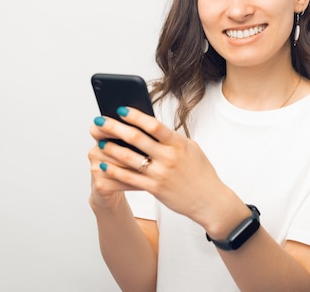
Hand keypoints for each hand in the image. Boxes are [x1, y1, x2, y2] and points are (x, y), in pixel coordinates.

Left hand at [89, 107, 238, 228]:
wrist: (209, 200)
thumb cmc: (200, 172)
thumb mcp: (191, 149)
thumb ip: (172, 138)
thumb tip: (151, 127)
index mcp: (178, 143)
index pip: (153, 125)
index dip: (135, 115)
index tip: (120, 109)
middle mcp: (168, 157)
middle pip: (136, 138)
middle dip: (114, 128)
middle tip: (99, 121)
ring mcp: (160, 174)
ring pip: (129, 158)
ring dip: (111, 148)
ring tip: (100, 142)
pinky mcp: (154, 188)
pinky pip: (129, 178)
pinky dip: (114, 171)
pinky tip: (104, 166)